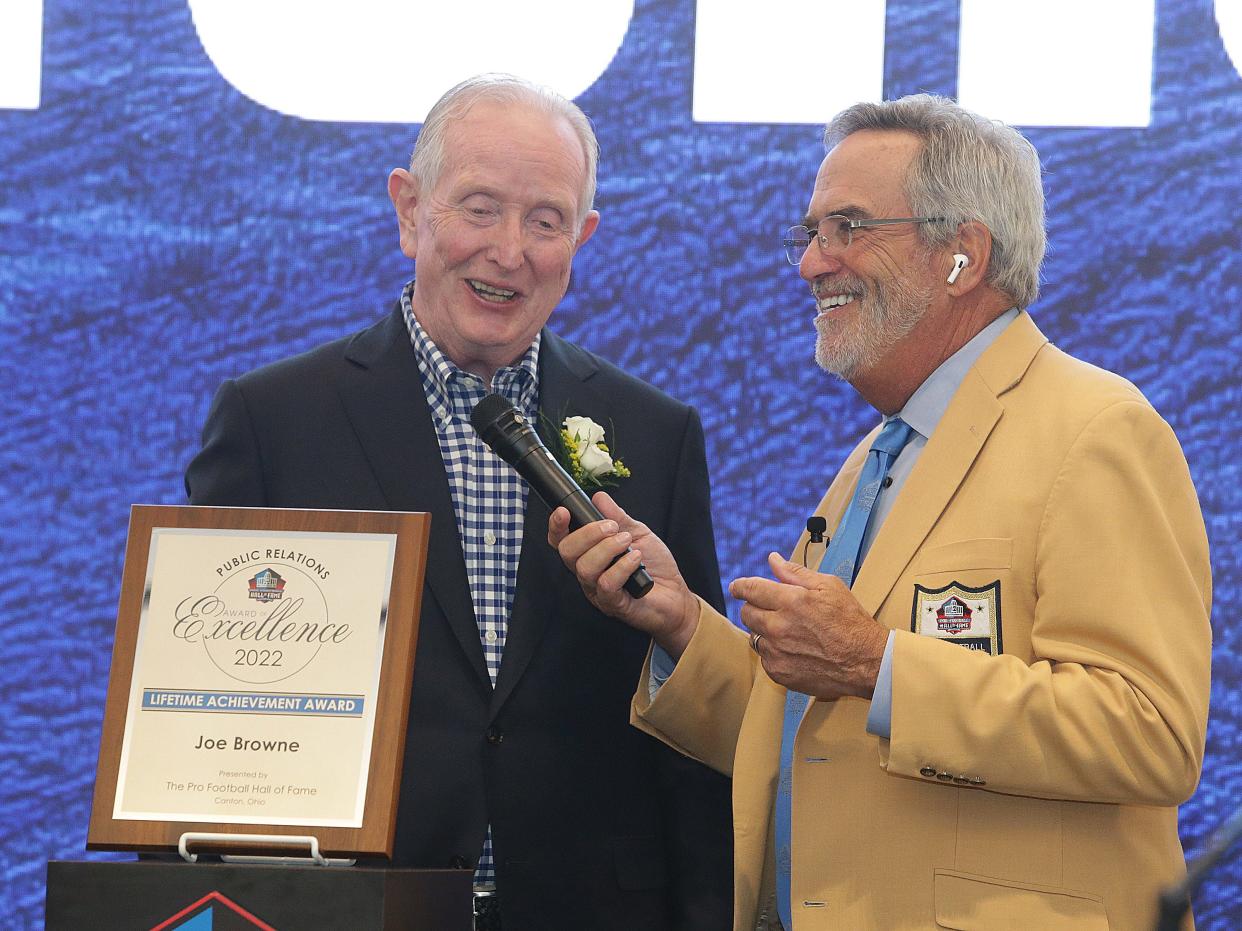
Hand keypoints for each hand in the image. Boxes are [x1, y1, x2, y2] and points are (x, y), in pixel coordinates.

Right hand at [549, 492, 699, 656]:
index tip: (564, 511)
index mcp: (588, 555)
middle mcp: (587, 574)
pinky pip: (607, 584)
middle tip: (612, 527)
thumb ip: (617, 516)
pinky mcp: (613, 604)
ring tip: (627, 542)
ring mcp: (597, 591)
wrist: (676, 595)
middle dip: (588, 533)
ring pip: (585, 568)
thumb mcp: (636, 532)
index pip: (561, 541)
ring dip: (607, 548)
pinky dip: (622, 566)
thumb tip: (599, 497)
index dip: (557, 526)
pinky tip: (636, 558)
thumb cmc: (654, 566)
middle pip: (567, 552)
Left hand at [730, 553, 888, 699]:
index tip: (737, 587)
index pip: (750, 589)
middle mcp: (778, 627)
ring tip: (788, 631)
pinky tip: (793, 649)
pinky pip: (764, 658)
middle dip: (755, 607)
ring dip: (764, 631)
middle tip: (771, 609)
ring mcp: (777, 652)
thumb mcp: (829, 586)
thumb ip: (795, 573)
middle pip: (746, 613)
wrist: (866, 662)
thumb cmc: (850, 622)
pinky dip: (773, 652)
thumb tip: (773, 560)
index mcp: (790, 601)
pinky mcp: (779, 672)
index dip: (740, 586)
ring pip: (754, 636)